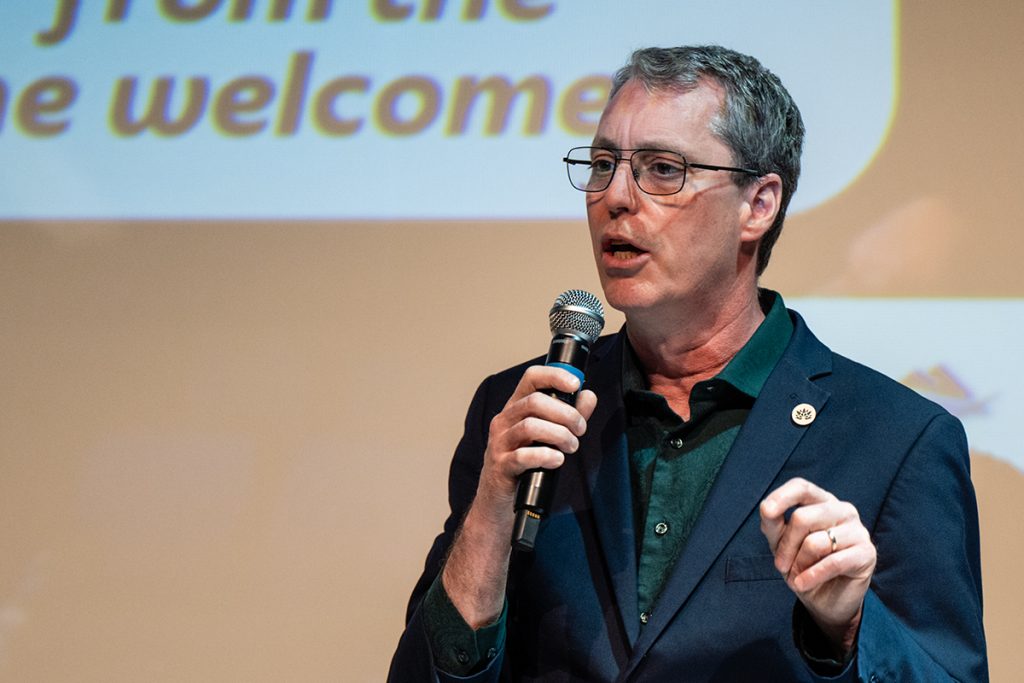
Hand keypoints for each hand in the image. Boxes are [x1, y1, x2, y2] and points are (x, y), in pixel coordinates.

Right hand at [474, 365, 597, 516]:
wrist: (499, 500)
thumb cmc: (525, 464)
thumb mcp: (548, 435)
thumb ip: (569, 414)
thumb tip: (588, 396)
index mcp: (515, 408)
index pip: (531, 377)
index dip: (554, 375)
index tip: (575, 384)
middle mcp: (504, 421)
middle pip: (534, 402)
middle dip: (565, 414)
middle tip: (580, 429)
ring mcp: (500, 443)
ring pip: (530, 426)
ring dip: (559, 435)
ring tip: (571, 446)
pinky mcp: (501, 466)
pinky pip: (523, 456)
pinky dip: (545, 456)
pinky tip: (556, 460)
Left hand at [759, 478, 876, 653]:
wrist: (826, 600)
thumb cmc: (802, 564)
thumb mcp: (781, 542)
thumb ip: (773, 522)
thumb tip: (767, 508)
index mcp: (821, 501)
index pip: (801, 487)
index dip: (782, 496)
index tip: (767, 512)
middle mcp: (842, 509)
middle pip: (803, 517)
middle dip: (786, 546)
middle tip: (781, 566)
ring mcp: (858, 530)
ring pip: (815, 542)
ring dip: (799, 564)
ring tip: (797, 575)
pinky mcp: (867, 553)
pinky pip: (833, 562)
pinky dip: (812, 576)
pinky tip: (802, 584)